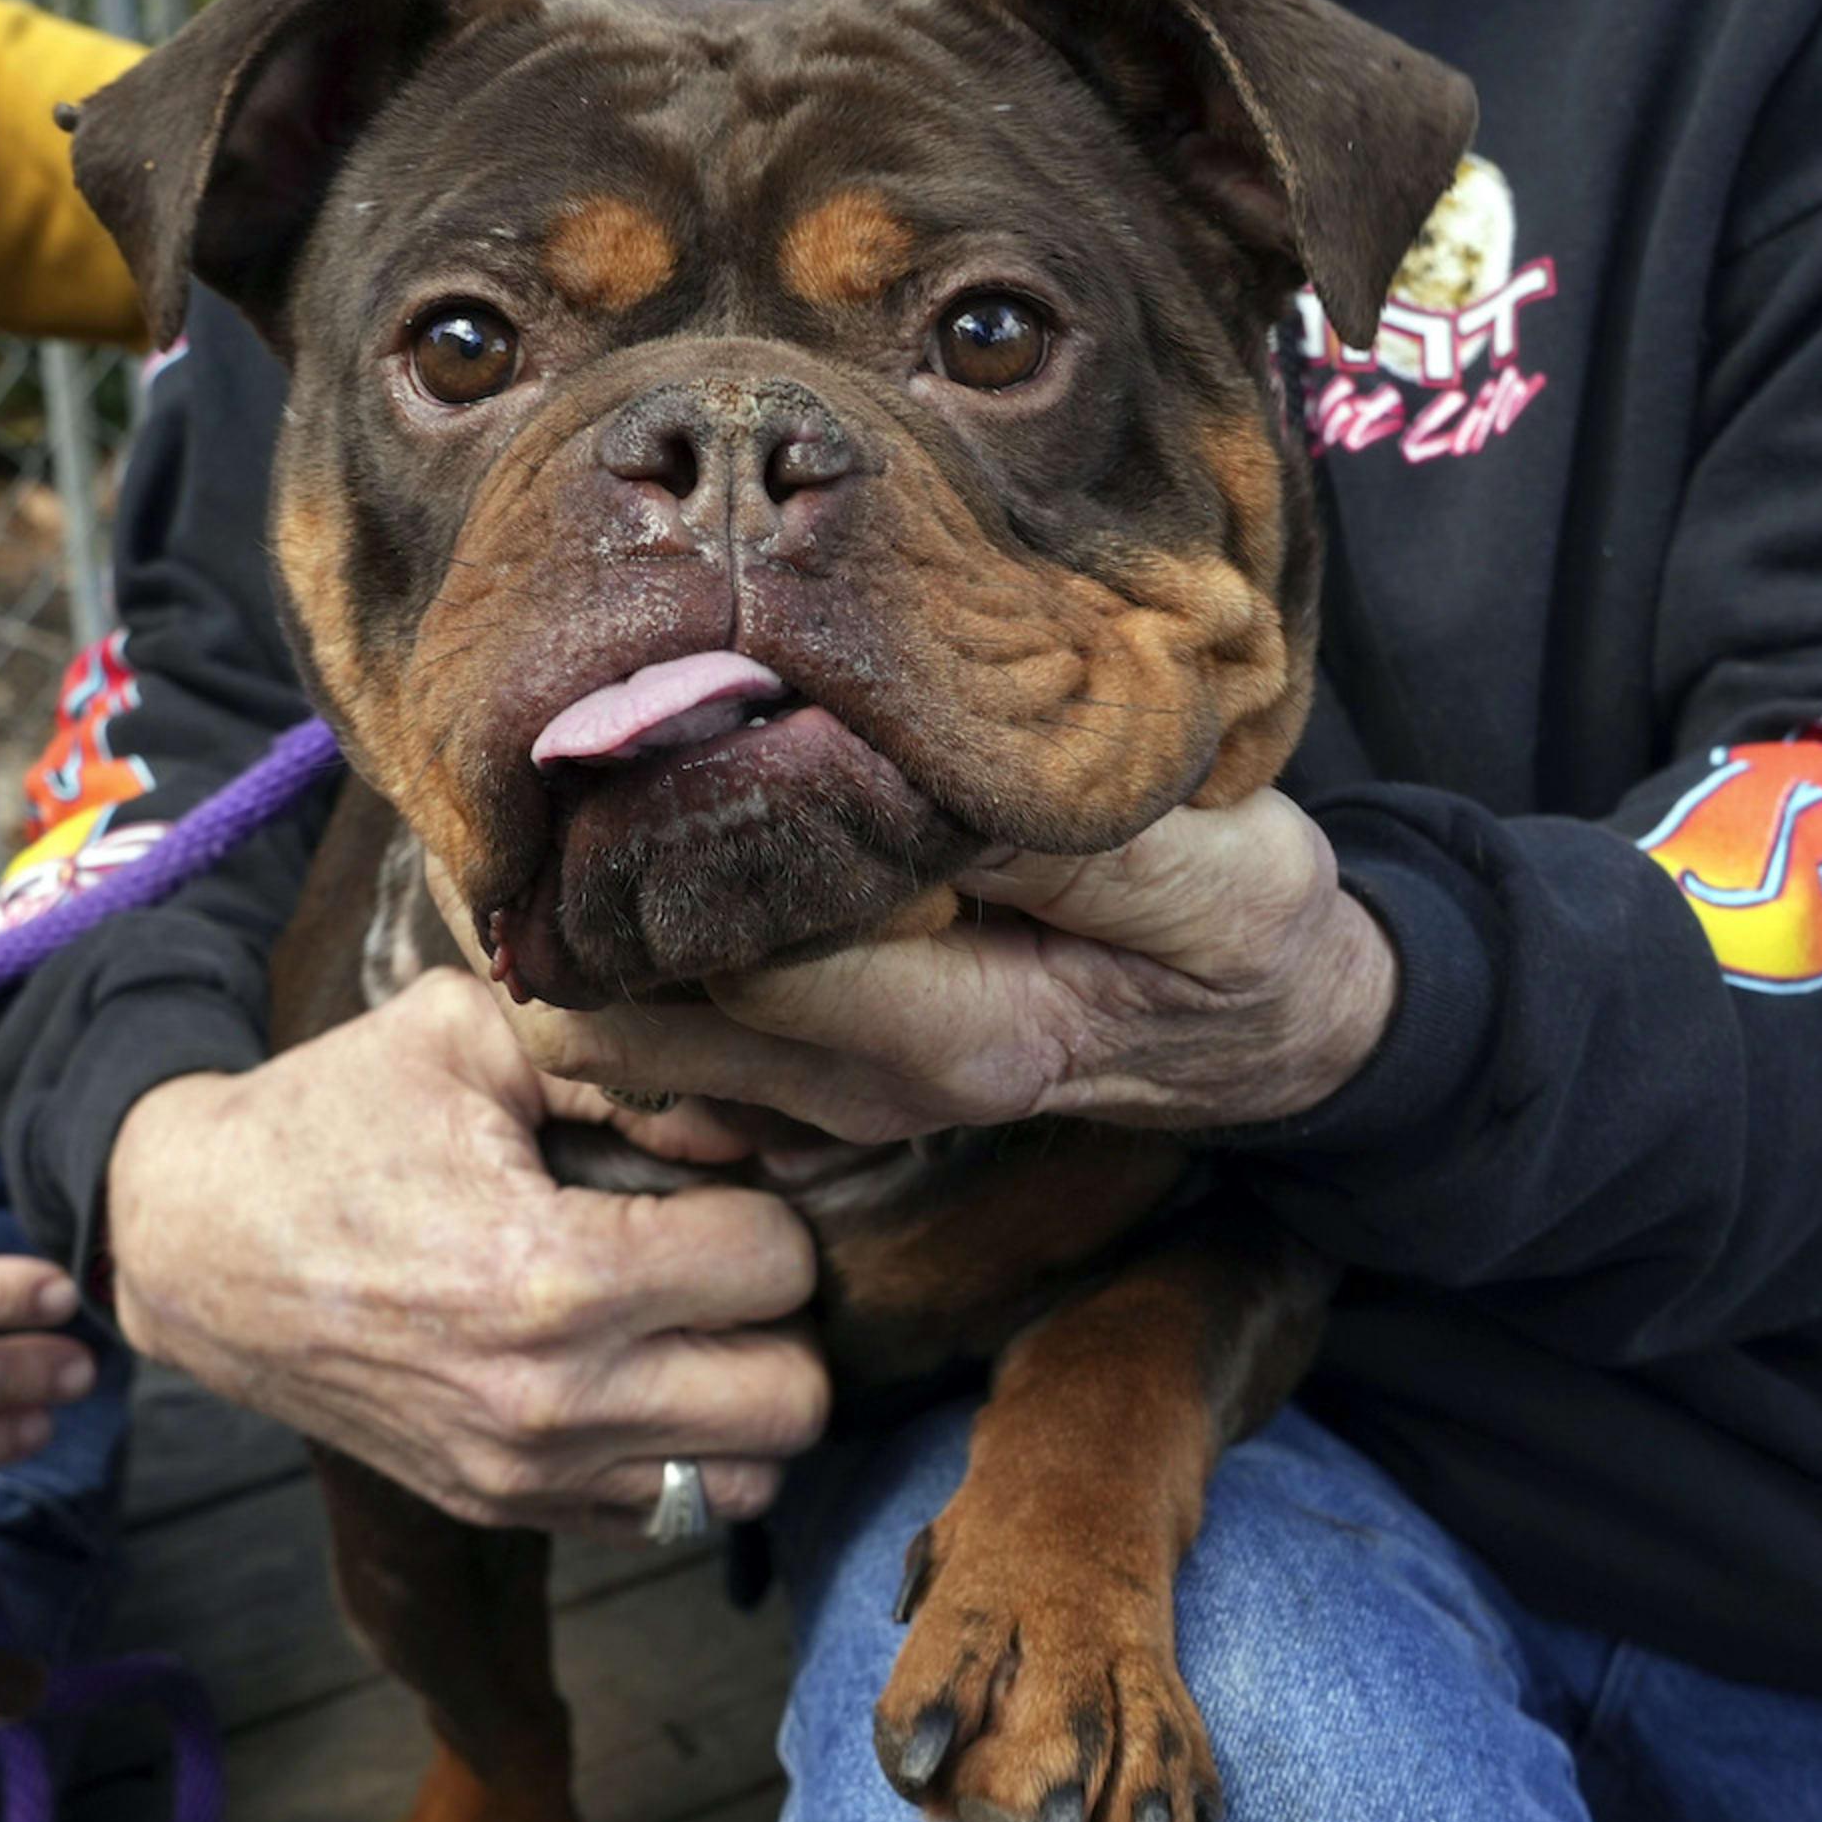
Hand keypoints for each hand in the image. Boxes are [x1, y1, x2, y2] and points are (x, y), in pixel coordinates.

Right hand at [106, 967, 825, 1537]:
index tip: (714, 1183)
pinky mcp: (501, 1510)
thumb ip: (627, 1068)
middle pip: (792, 1396)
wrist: (195, 1244)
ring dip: (744, 1398)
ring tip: (695, 1325)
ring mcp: (525, 1474)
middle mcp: (549, 1400)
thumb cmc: (332, 1119)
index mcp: (550, 1275)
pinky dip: (682, 1452)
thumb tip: (752, 1124)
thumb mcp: (468, 1037)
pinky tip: (638, 1373)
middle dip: (779, 1316)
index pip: (774, 1264)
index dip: (764, 1205)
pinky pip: (666, 1516)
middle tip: (723, 1260)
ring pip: (748, 1479)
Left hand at [503, 789, 1396, 1143]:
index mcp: (966, 1041)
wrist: (1270, 1019)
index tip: (653, 722)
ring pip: (641, 1036)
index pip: (756, 958)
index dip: (683, 849)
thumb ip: (1065, 842)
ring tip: (562, 796)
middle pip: (659, 1014)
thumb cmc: (1246, 927)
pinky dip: (626, 962)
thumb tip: (911, 776)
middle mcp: (876, 1092)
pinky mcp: (821, 1080)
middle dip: (593, 900)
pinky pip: (670, 1040)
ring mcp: (839, 1100)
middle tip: (551, 751)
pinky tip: (616, 861)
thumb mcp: (1212, 873)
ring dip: (592, 933)